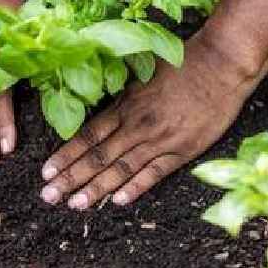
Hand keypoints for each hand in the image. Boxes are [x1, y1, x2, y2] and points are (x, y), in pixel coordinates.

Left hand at [39, 33, 262, 208]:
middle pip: (97, 157)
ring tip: (75, 205)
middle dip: (70, 178)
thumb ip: (121, 93)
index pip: (87, 136)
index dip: (65, 155)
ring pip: (121, 169)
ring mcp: (159, 140)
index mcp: (125, 105)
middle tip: (48, 196)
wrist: (221, 65)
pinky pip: (154, 174)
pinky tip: (118, 201)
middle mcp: (137, 125)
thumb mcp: (142, 72)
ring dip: (96, 188)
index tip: (46, 172)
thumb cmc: (182, 63)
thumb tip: (97, 98)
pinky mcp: (182, 151)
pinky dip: (136, 187)